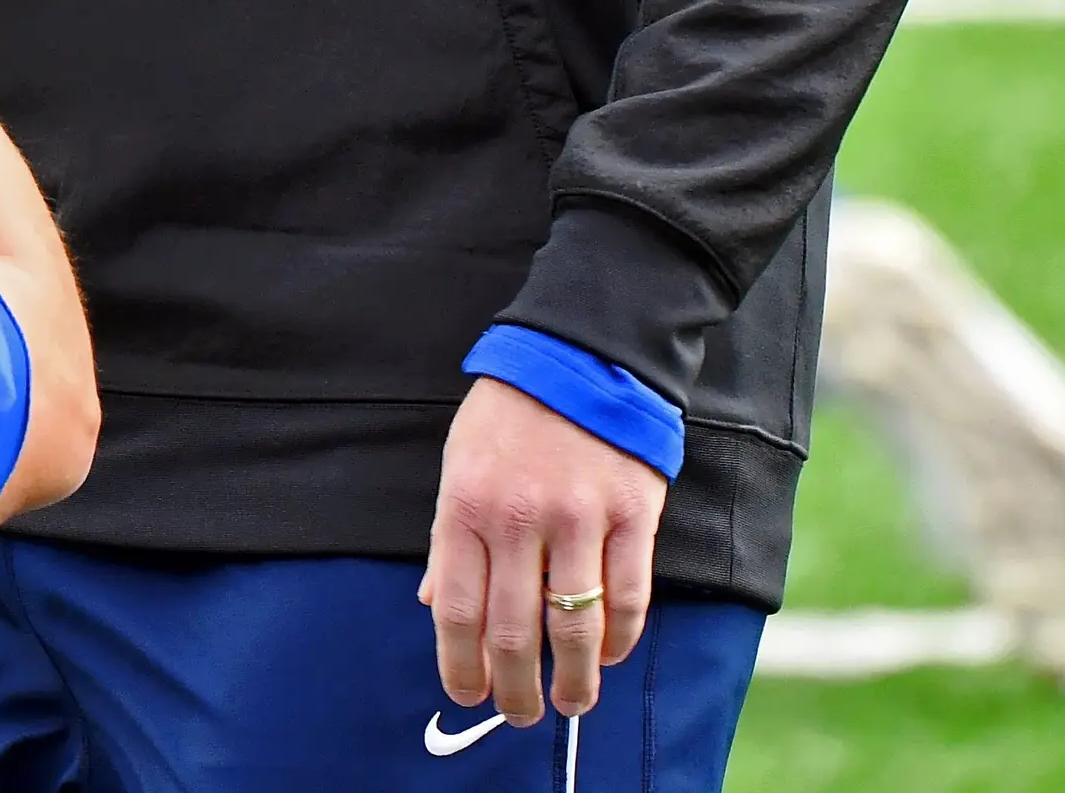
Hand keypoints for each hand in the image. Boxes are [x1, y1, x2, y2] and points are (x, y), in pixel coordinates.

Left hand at [421, 377, 666, 725]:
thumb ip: (449, 537)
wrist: (583, 350)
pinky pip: (629, 596)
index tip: (467, 695)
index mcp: (465, 506)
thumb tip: (433, 603)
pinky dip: (621, 639)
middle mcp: (517, 519)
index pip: (455, 611)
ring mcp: (578, 517)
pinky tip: (611, 655)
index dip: (461, 666)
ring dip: (574, 680)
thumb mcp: (459, 462)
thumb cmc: (512, 410)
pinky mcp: (630, 513)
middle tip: (520, 714)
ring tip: (572, 702)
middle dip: (515, 690)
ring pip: (574, 627)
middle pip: (513, 634)